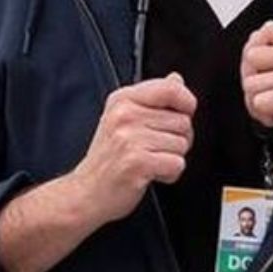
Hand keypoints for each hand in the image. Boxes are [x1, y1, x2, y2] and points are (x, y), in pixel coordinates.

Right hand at [68, 74, 196, 222]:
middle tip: (153, 149)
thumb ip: (152, 98)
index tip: (182, 114)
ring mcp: (130, 138)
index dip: (186, 103)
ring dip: (171, 158)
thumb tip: (176, 79)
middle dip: (177, 139)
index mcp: (123, 99)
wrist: (86, 192)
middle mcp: (125, 115)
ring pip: (182, 144)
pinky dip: (169, 174)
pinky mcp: (137, 162)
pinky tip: (150, 174)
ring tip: (149, 161)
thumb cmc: (107, 158)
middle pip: (183, 121)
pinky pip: (177, 164)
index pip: (171, 88)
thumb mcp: (123, 119)